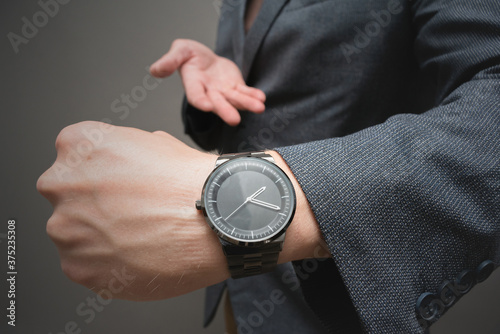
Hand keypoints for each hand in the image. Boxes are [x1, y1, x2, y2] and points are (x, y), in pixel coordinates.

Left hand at [37, 122, 327, 300]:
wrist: (214, 220)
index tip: (120, 183)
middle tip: (131, 212)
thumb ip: (120, 150)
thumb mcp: (154, 141)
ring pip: (75, 232)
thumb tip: (119, 166)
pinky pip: (86, 263)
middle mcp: (61, 184)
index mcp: (78, 144)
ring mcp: (66, 229)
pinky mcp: (78, 267)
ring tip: (140, 236)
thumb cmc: (190, 181)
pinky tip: (138, 254)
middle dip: (95, 203)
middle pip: (70, 195)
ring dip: (99, 234)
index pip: (75, 156)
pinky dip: (107, 262)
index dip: (103, 172)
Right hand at [150, 39, 265, 125]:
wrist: (204, 56)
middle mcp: (209, 92)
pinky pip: (245, 93)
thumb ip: (169, 61)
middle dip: (226, 111)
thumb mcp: (178, 51)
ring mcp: (223, 91)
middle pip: (217, 103)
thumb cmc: (189, 54)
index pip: (196, 96)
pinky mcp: (235, 87)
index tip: (206, 106)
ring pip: (235, 100)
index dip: (200, 101)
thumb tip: (154, 70)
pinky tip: (261, 98)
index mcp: (193, 84)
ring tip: (259, 107)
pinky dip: (253, 95)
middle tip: (234, 120)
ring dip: (247, 104)